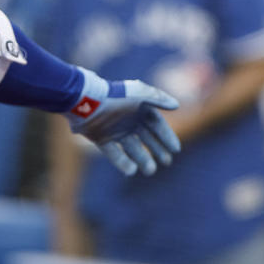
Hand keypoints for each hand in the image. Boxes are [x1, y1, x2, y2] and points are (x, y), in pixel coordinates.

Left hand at [64, 67, 181, 175]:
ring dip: (143, 159)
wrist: (87, 101)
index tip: (176, 150)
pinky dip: (123, 163)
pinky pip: (114, 154)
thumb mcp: (139, 93)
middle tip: (166, 162)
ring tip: (150, 170)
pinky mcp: (102, 140)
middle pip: (147, 139)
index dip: (167, 136)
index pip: (157, 125)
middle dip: (158, 150)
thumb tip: (176, 105)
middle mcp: (129, 121)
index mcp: (139, 109)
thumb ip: (158, 98)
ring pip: (133, 149)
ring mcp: (115, 131)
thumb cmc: (116, 96)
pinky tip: (132, 170)